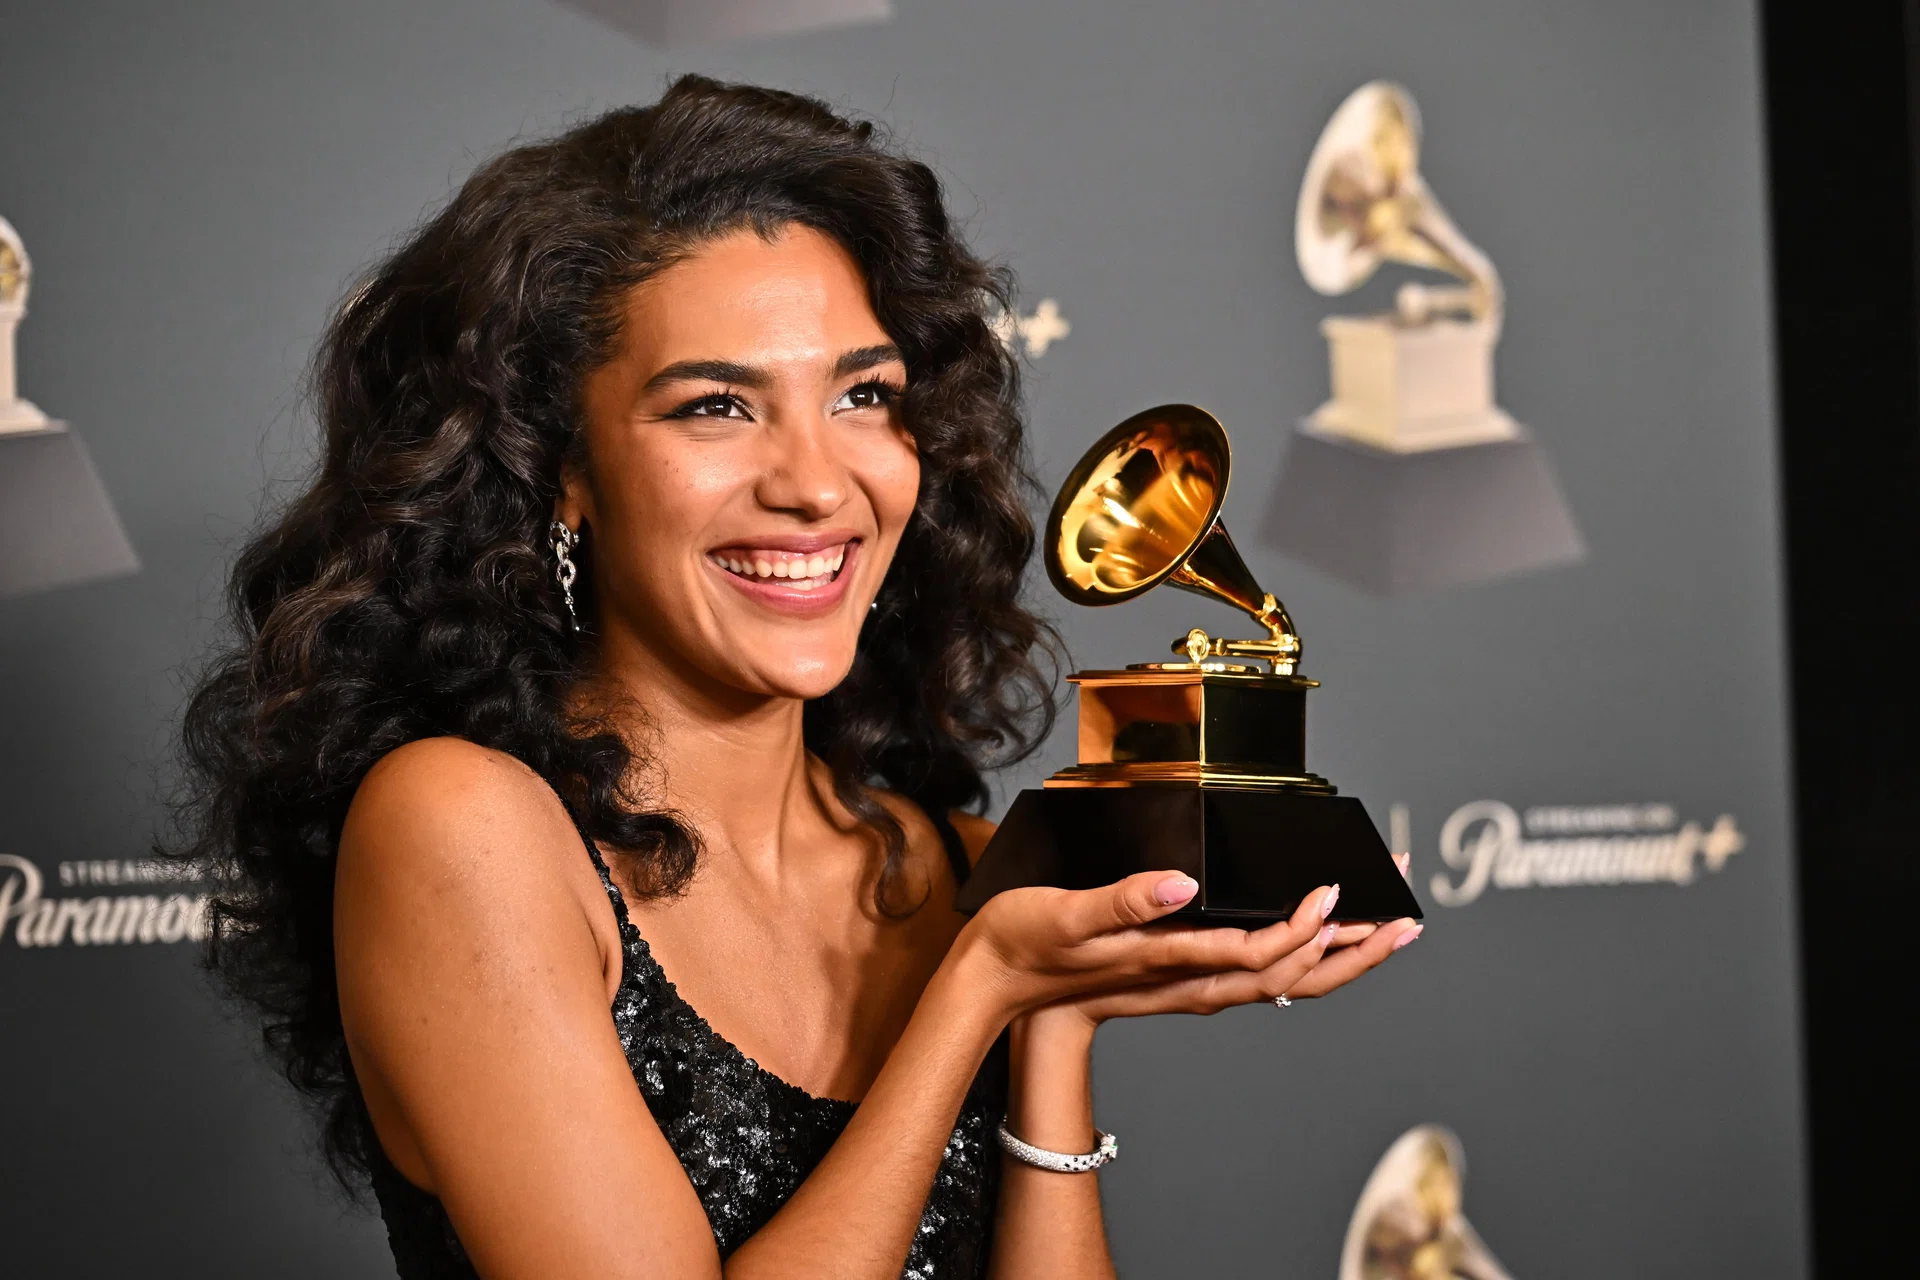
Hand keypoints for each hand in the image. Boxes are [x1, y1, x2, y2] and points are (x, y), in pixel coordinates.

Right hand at [963, 869, 1405, 1020]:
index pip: (1260, 954)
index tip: (1337, 889)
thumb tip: (1182, 884)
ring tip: (1386, 928)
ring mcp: (1190, 980)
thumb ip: (1126, 902)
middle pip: (1294, 976)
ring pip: (1286, 978)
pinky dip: (1301, 954)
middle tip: (1408, 918)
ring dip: (1341, 955)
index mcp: (1172, 965)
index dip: (1305, 925)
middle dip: (1355, 948)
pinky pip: (1261, 971)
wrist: (997, 987)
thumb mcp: (1067, 917)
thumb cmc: (1026, 948)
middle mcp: (1191, 980)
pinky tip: (1312, 937)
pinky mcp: (1182, 972)